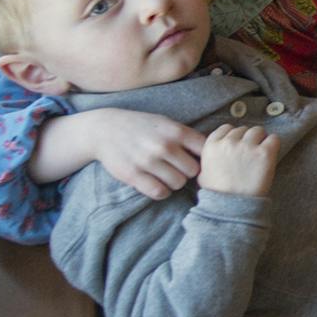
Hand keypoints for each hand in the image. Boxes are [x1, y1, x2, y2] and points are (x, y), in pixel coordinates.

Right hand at [88, 109, 205, 199]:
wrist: (104, 129)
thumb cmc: (141, 126)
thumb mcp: (165, 123)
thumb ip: (186, 136)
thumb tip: (212, 152)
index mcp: (175, 131)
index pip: (205, 151)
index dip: (204, 158)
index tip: (197, 160)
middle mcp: (164, 146)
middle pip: (193, 171)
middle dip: (188, 172)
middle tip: (179, 169)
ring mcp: (148, 161)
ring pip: (178, 183)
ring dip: (175, 182)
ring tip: (167, 175)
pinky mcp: (133, 175)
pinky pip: (159, 193)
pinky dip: (162, 192)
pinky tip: (158, 184)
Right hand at [198, 125, 279, 197]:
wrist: (233, 207)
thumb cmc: (218, 193)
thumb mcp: (203, 174)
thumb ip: (209, 158)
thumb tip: (217, 151)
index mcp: (211, 145)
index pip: (226, 128)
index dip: (234, 136)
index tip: (238, 145)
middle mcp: (229, 142)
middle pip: (243, 129)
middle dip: (247, 139)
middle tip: (250, 154)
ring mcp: (247, 146)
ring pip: (258, 131)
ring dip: (260, 140)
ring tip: (259, 155)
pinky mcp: (264, 152)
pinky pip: (274, 138)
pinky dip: (273, 145)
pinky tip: (269, 156)